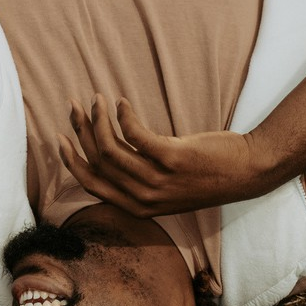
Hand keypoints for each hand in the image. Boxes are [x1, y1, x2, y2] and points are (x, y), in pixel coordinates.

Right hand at [58, 96, 270, 215]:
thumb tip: (112, 152)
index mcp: (137, 207)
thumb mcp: (167, 187)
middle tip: (74, 106)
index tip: (60, 137)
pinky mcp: (172, 158)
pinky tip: (122, 103)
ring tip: (98, 98)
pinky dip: (123, 115)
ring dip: (99, 119)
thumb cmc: (205, 176)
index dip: (71, 160)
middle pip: (97, 162)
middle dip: (80, 132)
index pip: (91, 184)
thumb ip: (139, 177)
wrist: (245, 173)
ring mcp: (158, 180)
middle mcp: (144, 198)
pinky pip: (135, 134)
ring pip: (111, 148)